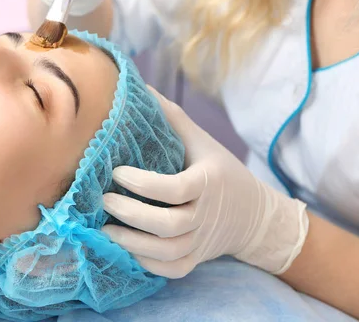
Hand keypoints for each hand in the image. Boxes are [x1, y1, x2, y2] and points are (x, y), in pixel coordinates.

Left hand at [102, 86, 308, 277]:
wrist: (254, 213)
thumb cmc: (220, 170)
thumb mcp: (201, 140)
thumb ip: (171, 117)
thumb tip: (139, 88)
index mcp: (209, 181)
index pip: (176, 188)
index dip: (143, 184)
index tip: (116, 172)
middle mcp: (207, 214)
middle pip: (170, 225)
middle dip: (132, 215)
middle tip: (104, 200)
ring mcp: (202, 240)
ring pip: (168, 252)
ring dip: (132, 243)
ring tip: (105, 229)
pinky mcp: (197, 258)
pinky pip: (172, 270)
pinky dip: (148, 264)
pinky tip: (125, 249)